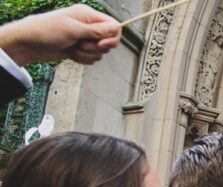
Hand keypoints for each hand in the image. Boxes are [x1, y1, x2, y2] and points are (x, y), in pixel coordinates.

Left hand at [0, 5, 120, 65]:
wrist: (29, 44)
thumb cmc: (46, 31)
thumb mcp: (73, 30)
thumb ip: (96, 30)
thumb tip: (117, 28)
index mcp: (88, 15)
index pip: (114, 26)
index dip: (112, 38)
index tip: (102, 45)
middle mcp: (88, 25)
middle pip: (108, 41)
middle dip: (96, 48)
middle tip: (81, 45)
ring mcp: (84, 38)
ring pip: (100, 52)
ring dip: (87, 55)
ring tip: (72, 48)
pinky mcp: (80, 49)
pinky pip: (91, 58)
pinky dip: (82, 59)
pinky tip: (71, 54)